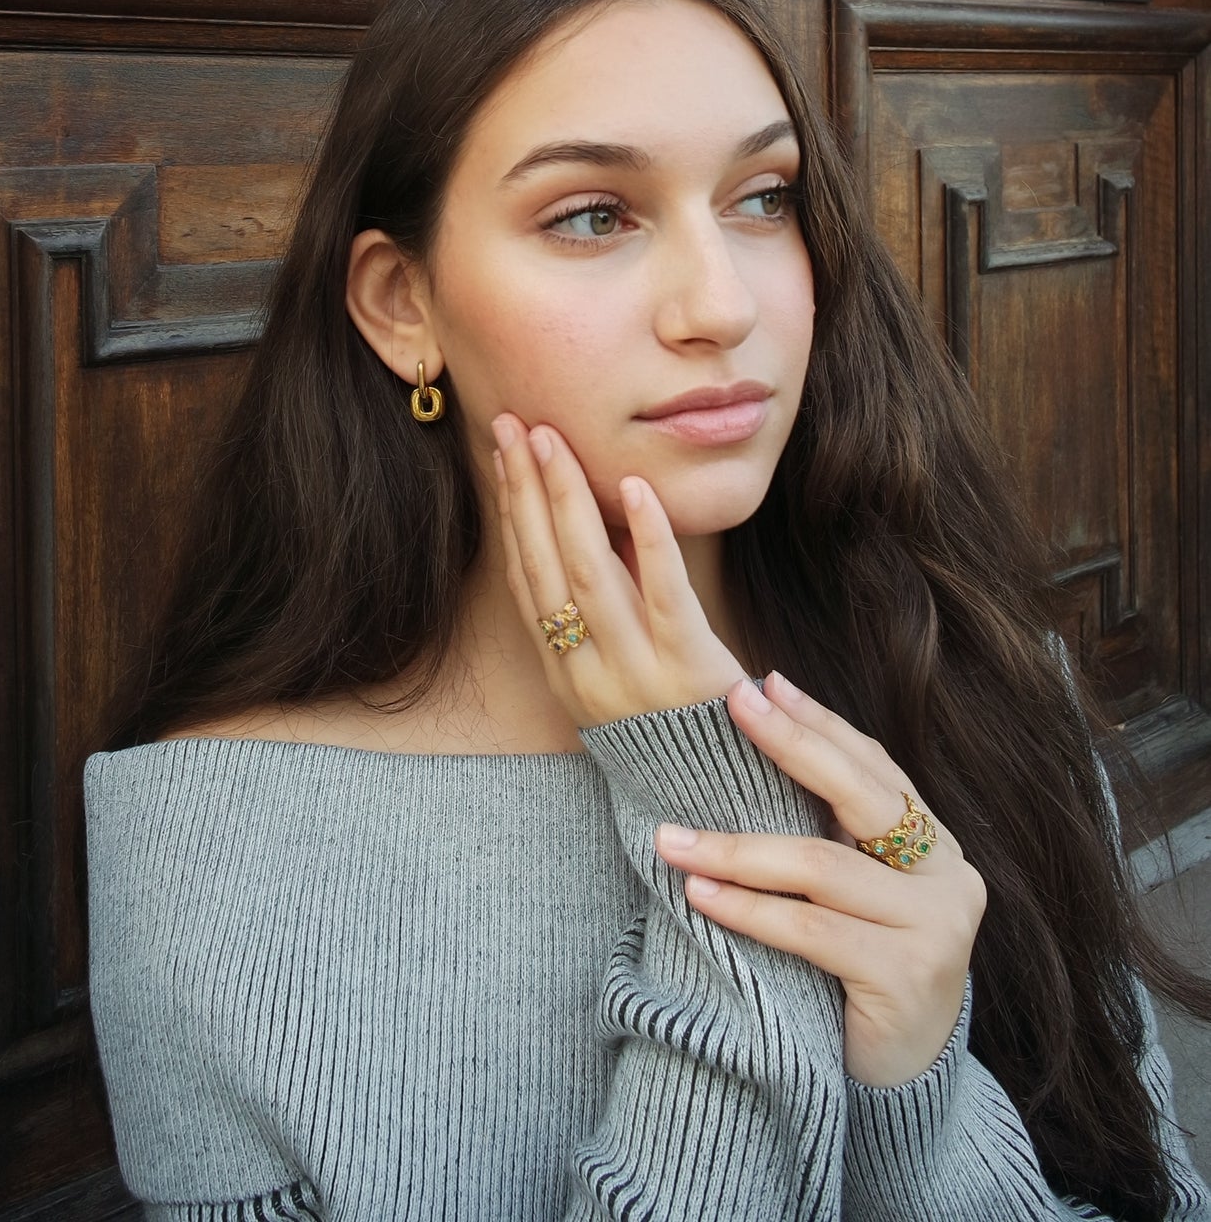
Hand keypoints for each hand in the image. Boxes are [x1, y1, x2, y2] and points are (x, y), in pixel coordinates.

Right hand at [490, 413, 746, 726]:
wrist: (723, 800)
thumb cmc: (672, 728)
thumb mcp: (613, 676)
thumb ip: (600, 610)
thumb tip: (590, 524)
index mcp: (563, 671)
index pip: (525, 578)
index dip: (510, 513)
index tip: (502, 453)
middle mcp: (586, 671)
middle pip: (544, 567)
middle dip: (524, 490)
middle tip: (512, 425)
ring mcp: (634, 671)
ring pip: (587, 573)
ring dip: (565, 500)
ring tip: (553, 440)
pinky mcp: (688, 667)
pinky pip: (662, 593)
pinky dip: (648, 536)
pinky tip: (634, 485)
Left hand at [655, 671, 986, 1085]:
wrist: (905, 1083)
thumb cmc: (860, 974)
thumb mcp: (852, 894)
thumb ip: (826, 835)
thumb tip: (748, 747)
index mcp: (934, 843)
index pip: (873, 766)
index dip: (819, 723)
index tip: (763, 682)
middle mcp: (948, 875)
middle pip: (860, 795)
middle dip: (791, 744)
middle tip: (732, 704)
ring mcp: (936, 927)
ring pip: (824, 867)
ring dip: (739, 849)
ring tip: (673, 838)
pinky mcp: (909, 977)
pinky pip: (813, 931)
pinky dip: (751, 911)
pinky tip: (702, 895)